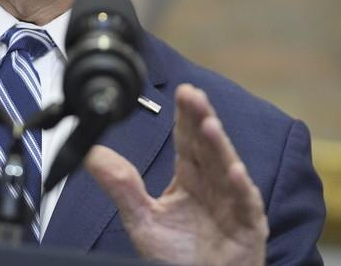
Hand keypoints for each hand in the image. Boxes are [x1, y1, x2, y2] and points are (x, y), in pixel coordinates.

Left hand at [85, 84, 267, 265]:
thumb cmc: (180, 257)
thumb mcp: (142, 219)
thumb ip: (121, 186)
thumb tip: (93, 155)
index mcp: (191, 178)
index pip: (187, 140)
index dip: (184, 116)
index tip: (181, 92)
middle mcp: (213, 184)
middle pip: (207, 145)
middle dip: (201, 118)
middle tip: (193, 95)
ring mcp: (233, 202)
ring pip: (227, 166)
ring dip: (219, 145)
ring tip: (209, 124)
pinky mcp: (248, 225)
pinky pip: (245, 203)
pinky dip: (240, 187)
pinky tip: (234, 171)